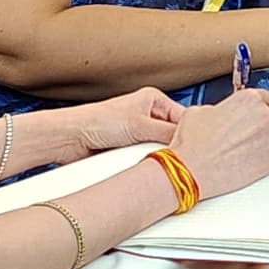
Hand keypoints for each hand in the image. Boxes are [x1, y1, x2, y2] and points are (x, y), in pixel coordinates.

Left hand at [47, 88, 187, 157]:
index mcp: (153, 100)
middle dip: (174, 147)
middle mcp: (147, 116)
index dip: (192, 132)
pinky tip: (149, 167)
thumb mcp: (139, 125)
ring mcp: (139, 134)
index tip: (199, 147)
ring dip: (159, 157)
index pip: (184, 117)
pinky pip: (147, 159)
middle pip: (174, 135)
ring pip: (161, 149)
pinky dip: (148, 164)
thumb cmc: (95, 121)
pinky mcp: (130, 150)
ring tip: (160, 162)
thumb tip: (192, 142)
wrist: (69, 138)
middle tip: (181, 159)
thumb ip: (168, 133)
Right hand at [163, 87, 268, 209]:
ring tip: (244, 147)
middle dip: (263, 122)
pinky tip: (244, 159)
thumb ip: (219, 108)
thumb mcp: (199, 111)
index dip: (255, 106)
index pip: (264, 97)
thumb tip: (221, 113)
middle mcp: (265, 117)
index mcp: (249, 99)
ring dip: (265, 139)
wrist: (190, 170)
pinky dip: (262, 157)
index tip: (250, 113)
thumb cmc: (193, 142)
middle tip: (247, 132)